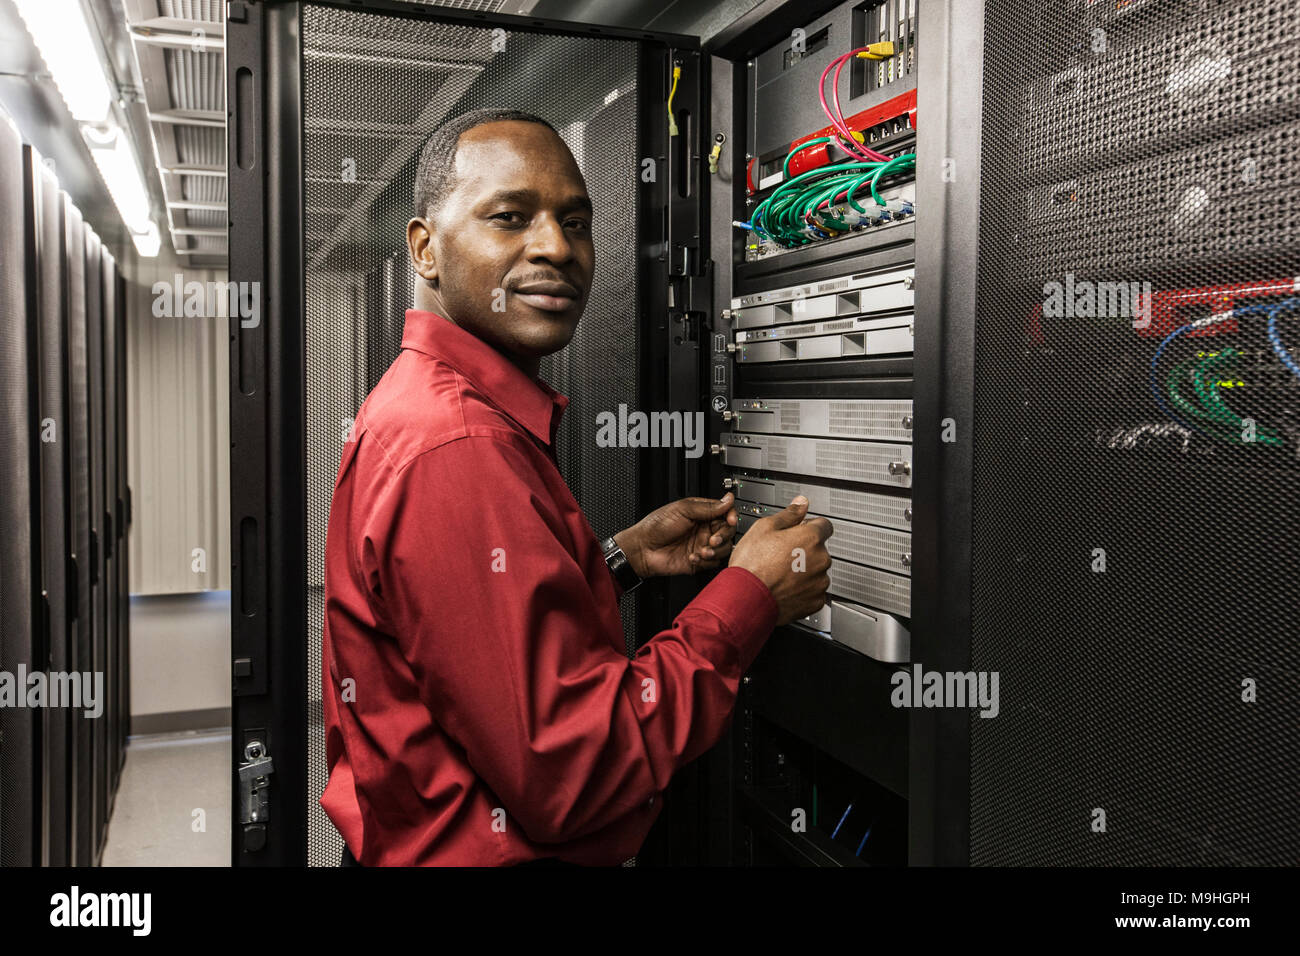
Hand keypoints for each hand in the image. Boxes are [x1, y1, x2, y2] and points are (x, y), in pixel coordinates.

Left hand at [613, 493, 738, 577]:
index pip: (725, 513)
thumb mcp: (682, 510)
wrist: (643, 549)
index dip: (730, 516)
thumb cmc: (656, 527)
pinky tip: (693, 557)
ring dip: (715, 550)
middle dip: (723, 536)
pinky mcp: (700, 561)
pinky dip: (706, 561)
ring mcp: (702, 545)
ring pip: (724, 548)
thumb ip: (707, 507)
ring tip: (702, 550)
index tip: (729, 520)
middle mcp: (704, 529)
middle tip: (712, 539)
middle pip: (728, 531)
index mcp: (701, 513)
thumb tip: (727, 499)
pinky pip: (713, 562)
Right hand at [728, 496, 832, 625]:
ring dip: (804, 571)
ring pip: (817, 571)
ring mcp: (819, 582)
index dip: (809, 527)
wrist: (746, 598)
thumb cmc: (752, 565)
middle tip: (781, 555)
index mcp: (810, 538)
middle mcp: (821, 559)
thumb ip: (789, 515)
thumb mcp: (764, 528)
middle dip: (805, 551)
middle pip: (819, 550)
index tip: (799, 532)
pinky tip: (785, 587)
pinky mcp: (815, 601)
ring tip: (780, 573)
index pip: (824, 525)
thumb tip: (801, 503)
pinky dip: (803, 590)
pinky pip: (813, 592)